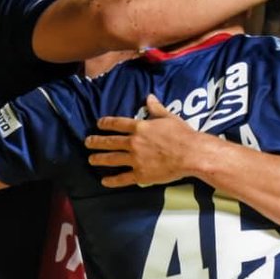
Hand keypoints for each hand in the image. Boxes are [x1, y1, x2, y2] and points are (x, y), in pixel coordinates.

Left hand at [84, 95, 198, 187]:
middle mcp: (134, 142)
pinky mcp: (141, 174)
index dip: (106, 123)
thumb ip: (156, 108)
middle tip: (87, 142)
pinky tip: (104, 181)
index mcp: (140, 127)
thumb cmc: (182, 134)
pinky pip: (123, 178)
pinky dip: (112, 181)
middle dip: (96, 141)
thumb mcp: (169, 117)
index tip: (98, 124)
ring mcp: (136, 159)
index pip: (118, 123)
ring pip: (112, 159)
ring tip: (91, 159)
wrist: (191, 154)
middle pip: (110, 141)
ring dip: (99, 159)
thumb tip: (149, 97)